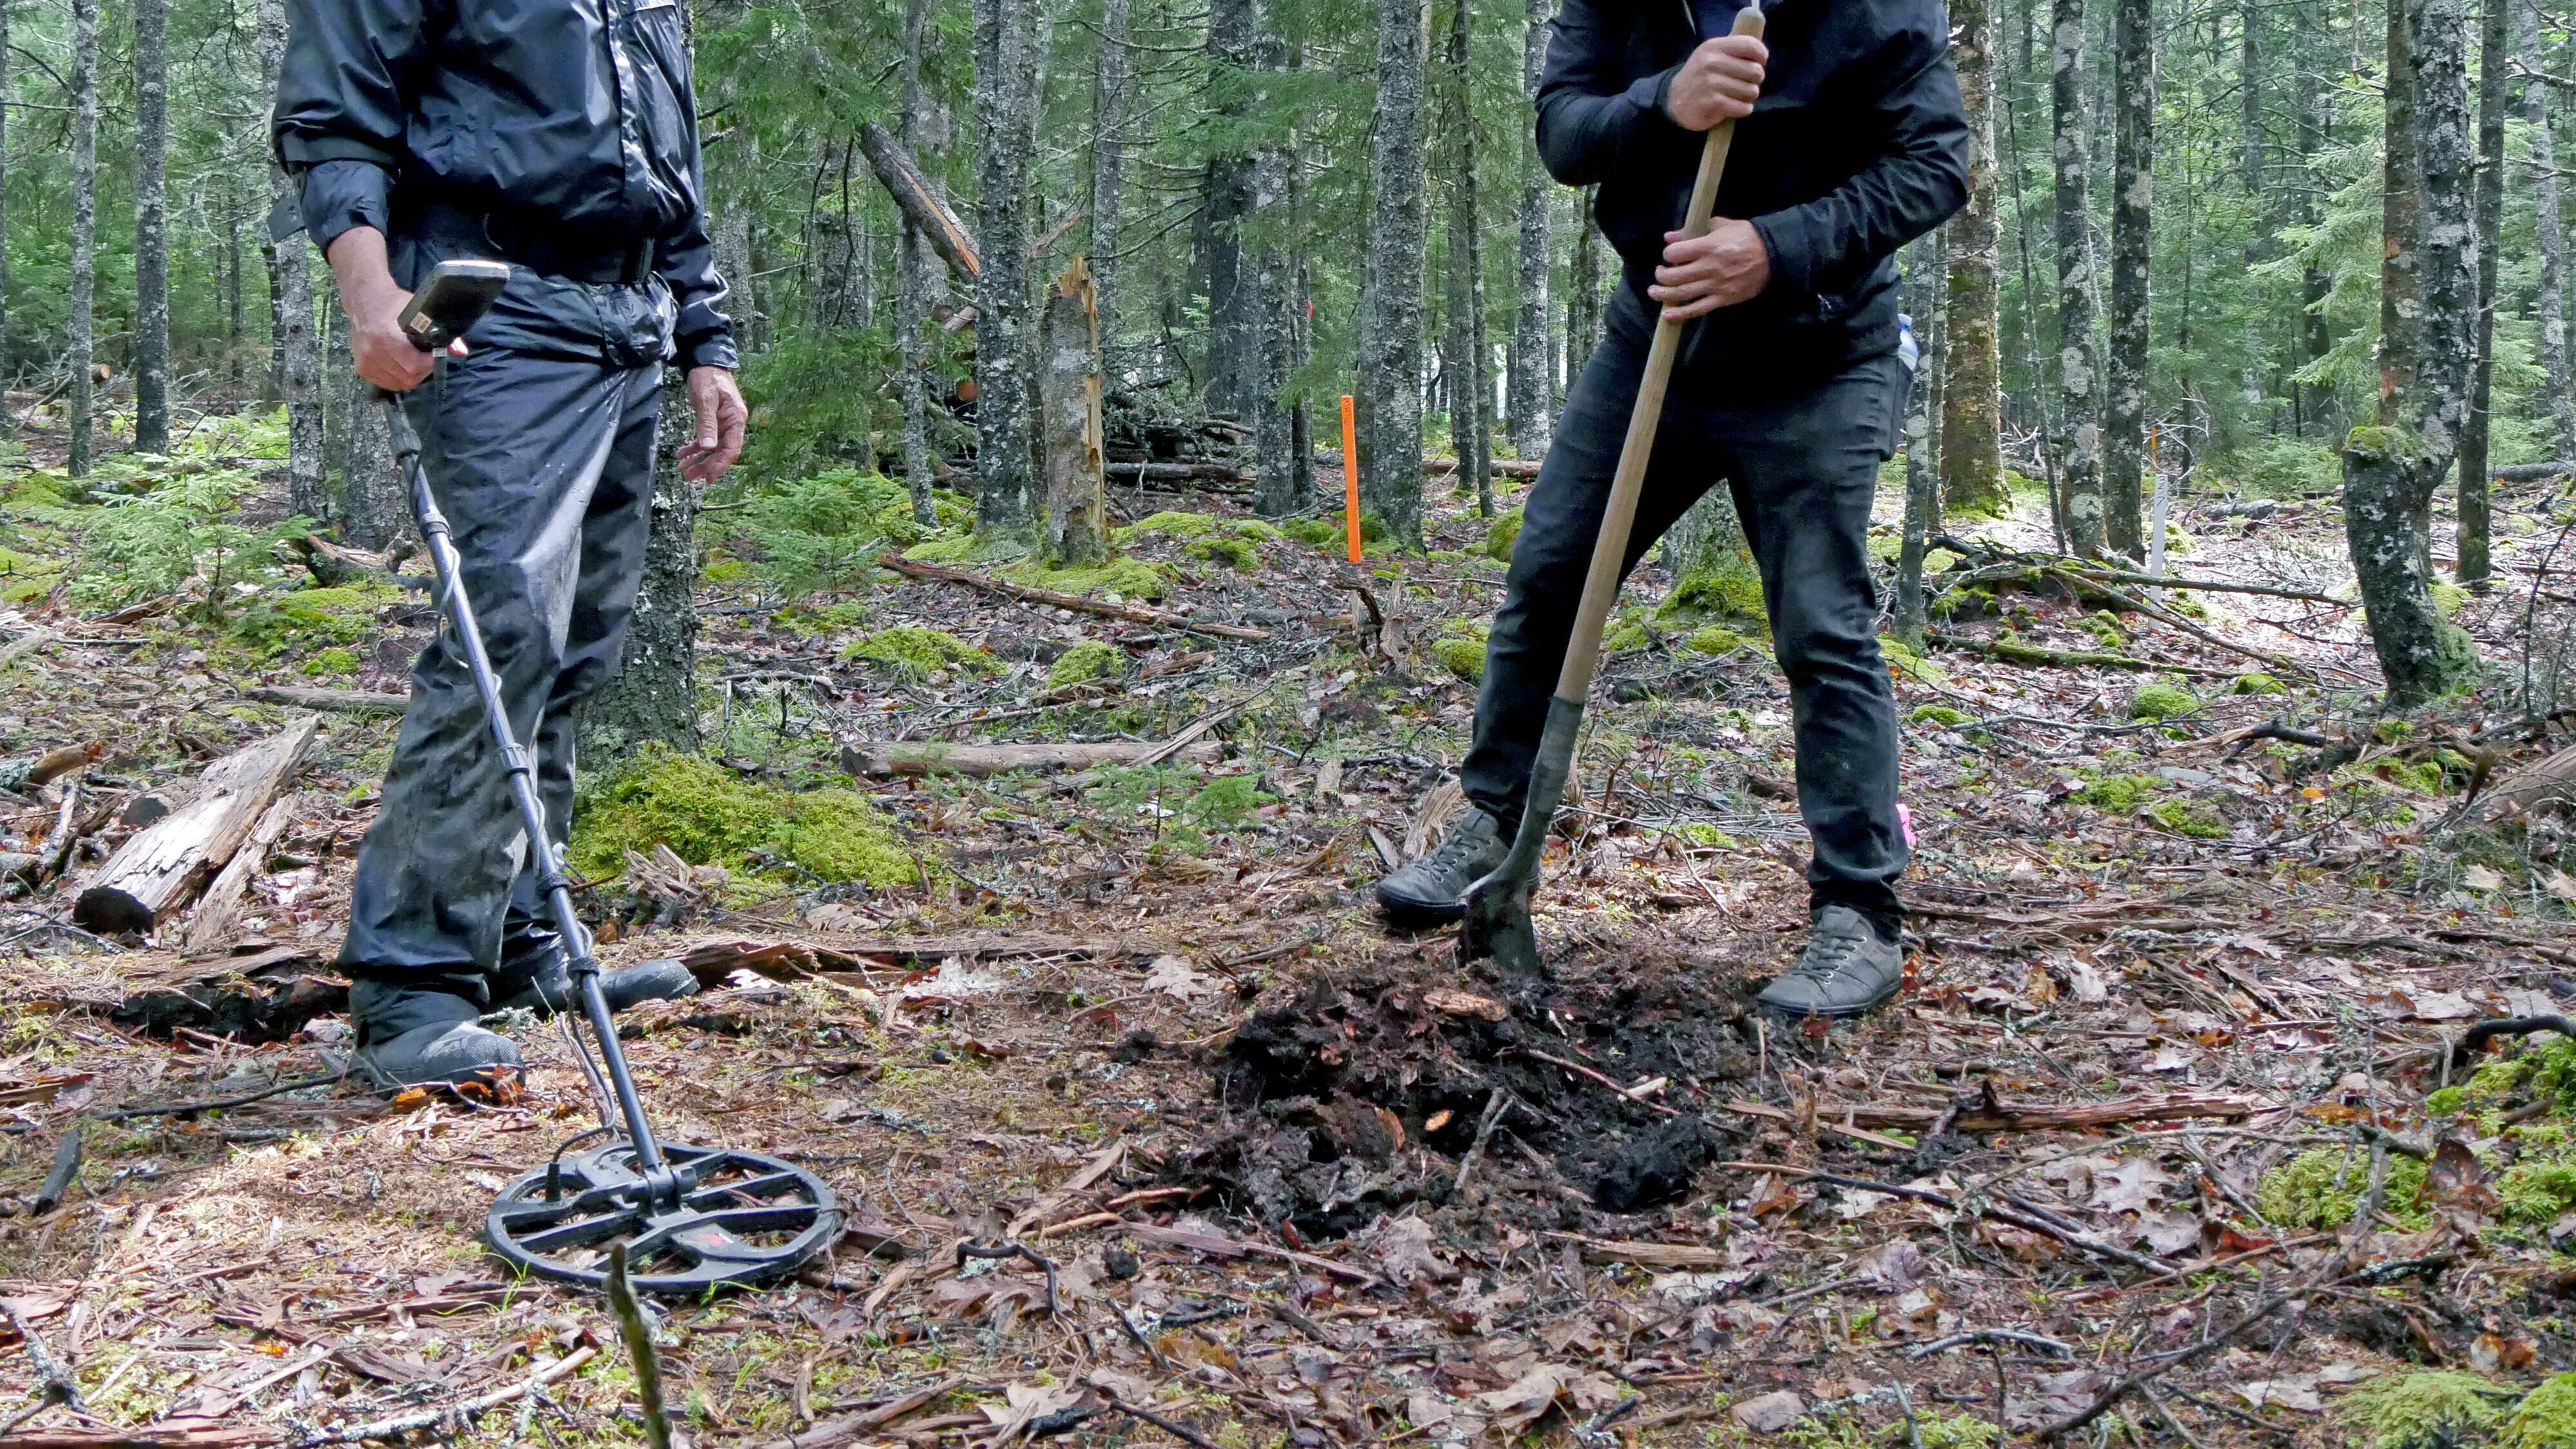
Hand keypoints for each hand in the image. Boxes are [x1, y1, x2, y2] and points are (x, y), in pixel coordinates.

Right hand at [324, 226, 465, 392]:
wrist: (365, 301)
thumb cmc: (394, 305)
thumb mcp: (419, 312)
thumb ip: (440, 332)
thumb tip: (460, 351)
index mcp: (386, 337)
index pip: (413, 365)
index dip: (428, 363)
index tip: (433, 355)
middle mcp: (373, 351)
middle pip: (407, 377)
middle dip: (422, 371)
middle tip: (424, 359)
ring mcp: (365, 361)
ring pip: (398, 383)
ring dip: (410, 376)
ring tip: (412, 361)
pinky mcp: (362, 368)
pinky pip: (386, 383)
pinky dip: (397, 378)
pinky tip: (401, 366)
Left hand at [680, 365, 747, 480]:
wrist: (705, 362)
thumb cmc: (708, 377)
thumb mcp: (706, 399)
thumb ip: (707, 423)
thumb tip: (707, 448)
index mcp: (736, 419)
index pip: (732, 448)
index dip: (721, 465)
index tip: (709, 478)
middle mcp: (732, 424)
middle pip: (721, 452)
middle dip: (705, 465)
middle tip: (688, 476)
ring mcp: (723, 424)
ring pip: (712, 448)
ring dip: (698, 460)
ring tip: (683, 470)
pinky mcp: (712, 421)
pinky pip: (704, 439)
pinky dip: (694, 448)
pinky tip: (682, 454)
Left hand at [1650, 218, 1771, 319]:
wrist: (1773, 255)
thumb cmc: (1746, 236)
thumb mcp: (1722, 225)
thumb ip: (1694, 230)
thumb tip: (1669, 237)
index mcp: (1709, 246)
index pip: (1676, 253)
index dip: (1668, 254)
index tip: (1669, 255)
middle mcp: (1710, 267)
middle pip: (1675, 276)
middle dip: (1661, 275)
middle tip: (1659, 273)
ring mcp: (1716, 286)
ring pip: (1682, 294)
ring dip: (1663, 294)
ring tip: (1654, 292)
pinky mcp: (1723, 300)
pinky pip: (1698, 309)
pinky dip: (1680, 314)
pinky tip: (1667, 315)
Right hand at [1665, 33, 1766, 129]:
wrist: (1675, 100)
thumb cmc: (1702, 76)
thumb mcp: (1712, 54)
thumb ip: (1734, 49)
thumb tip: (1762, 51)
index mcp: (1714, 47)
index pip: (1750, 45)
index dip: (1761, 55)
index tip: (1760, 62)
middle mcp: (1711, 62)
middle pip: (1755, 71)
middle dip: (1755, 80)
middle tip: (1745, 83)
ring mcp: (1710, 83)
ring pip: (1751, 91)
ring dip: (1748, 96)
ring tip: (1737, 96)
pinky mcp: (1712, 103)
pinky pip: (1742, 107)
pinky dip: (1742, 109)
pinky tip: (1734, 107)